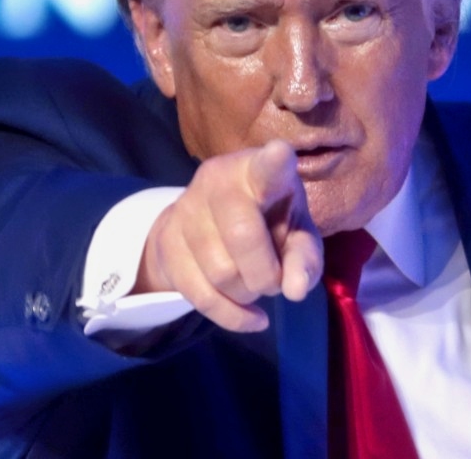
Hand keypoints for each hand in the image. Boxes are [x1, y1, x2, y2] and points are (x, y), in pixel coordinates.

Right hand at [135, 140, 322, 331]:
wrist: (208, 220)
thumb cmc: (268, 220)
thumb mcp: (297, 234)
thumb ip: (304, 258)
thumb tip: (296, 290)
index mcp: (258, 170)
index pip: (266, 167)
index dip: (273, 163)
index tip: (279, 153)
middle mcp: (218, 179)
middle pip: (241, 236)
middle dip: (266, 274)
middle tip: (274, 280)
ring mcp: (186, 207)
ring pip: (220, 272)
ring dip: (247, 293)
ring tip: (256, 284)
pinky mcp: (166, 239)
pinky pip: (200, 295)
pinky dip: (232, 316)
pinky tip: (252, 318)